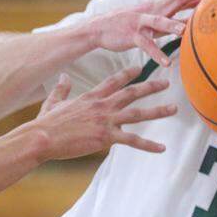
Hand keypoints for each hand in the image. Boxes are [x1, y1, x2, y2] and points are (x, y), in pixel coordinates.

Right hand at [25, 66, 176, 160]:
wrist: (42, 137)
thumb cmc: (46, 123)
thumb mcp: (53, 102)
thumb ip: (61, 88)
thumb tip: (63, 75)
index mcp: (91, 97)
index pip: (113, 81)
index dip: (128, 74)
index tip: (140, 68)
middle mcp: (102, 105)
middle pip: (131, 93)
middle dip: (151, 87)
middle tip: (166, 83)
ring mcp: (106, 120)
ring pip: (138, 114)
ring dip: (158, 111)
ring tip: (174, 109)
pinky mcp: (106, 137)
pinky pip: (132, 141)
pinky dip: (149, 145)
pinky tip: (162, 148)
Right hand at [87, 0, 212, 67]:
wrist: (100, 28)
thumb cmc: (132, 25)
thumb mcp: (155, 20)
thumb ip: (174, 19)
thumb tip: (194, 22)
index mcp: (161, 6)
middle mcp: (154, 10)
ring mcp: (142, 22)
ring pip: (160, 21)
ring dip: (173, 25)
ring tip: (186, 31)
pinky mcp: (133, 35)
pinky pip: (146, 45)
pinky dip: (156, 53)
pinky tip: (166, 63)